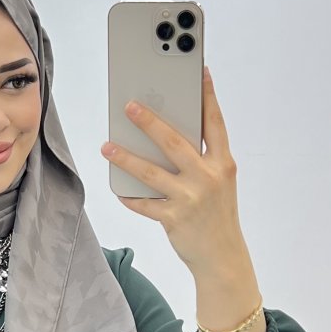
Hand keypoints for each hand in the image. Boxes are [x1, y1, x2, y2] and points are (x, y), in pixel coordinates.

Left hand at [101, 68, 247, 276]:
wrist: (223, 258)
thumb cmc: (217, 214)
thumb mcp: (219, 183)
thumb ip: (201, 160)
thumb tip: (166, 136)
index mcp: (223, 164)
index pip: (215, 124)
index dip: (208, 97)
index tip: (200, 73)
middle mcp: (208, 178)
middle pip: (175, 142)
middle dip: (150, 122)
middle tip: (129, 106)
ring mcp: (191, 198)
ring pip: (151, 172)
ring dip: (126, 158)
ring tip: (107, 147)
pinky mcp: (174, 218)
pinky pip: (144, 203)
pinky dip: (129, 195)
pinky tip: (117, 187)